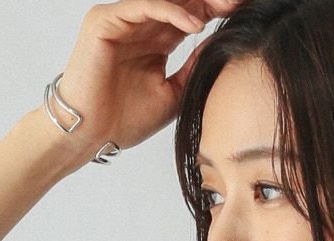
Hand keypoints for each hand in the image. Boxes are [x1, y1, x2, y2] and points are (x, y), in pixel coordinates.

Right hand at [57, 0, 245, 156]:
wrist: (90, 134)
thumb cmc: (124, 120)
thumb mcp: (173, 93)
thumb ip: (194, 67)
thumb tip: (220, 46)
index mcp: (155, 41)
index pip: (190, 17)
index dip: (216, 12)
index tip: (243, 12)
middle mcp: (139, 26)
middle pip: (180, 3)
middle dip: (210, 1)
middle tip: (239, 1)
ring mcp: (121, 20)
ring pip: (164, 1)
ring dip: (195, 3)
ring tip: (224, 8)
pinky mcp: (105, 20)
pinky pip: (143, 6)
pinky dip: (170, 11)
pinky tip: (195, 24)